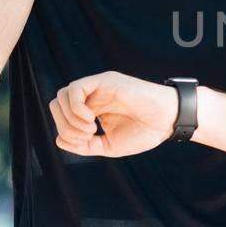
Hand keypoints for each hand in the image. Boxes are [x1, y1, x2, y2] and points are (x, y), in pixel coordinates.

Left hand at [50, 72, 179, 158]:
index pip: (62, 117)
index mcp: (92, 110)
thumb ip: (85, 146)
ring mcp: (97, 87)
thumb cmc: (145, 132)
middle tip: (87, 136)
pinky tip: (90, 119)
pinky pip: (75, 89)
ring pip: (62, 96)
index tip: (86, 142)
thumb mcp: (109, 146)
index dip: (66, 132)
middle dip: (65, 125)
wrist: (168, 120)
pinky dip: (75, 107)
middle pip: (57, 105)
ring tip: (91, 129)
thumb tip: (60, 140)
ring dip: (70, 118)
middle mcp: (92, 97)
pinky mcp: (105, 80)